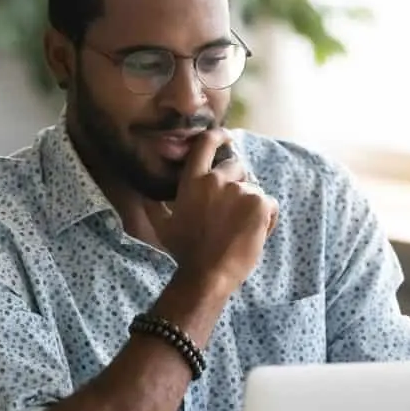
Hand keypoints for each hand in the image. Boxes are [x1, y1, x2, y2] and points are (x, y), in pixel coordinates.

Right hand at [143, 129, 278, 294]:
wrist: (207, 274)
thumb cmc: (184, 252)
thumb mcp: (161, 226)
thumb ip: (151, 205)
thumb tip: (140, 193)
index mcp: (193, 181)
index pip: (205, 144)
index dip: (218, 136)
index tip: (226, 137)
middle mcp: (216, 180)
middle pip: (237, 166)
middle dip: (238, 183)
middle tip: (233, 210)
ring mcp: (240, 190)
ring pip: (254, 187)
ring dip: (251, 204)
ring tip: (241, 228)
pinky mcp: (259, 204)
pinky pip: (270, 204)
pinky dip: (267, 218)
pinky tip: (254, 234)